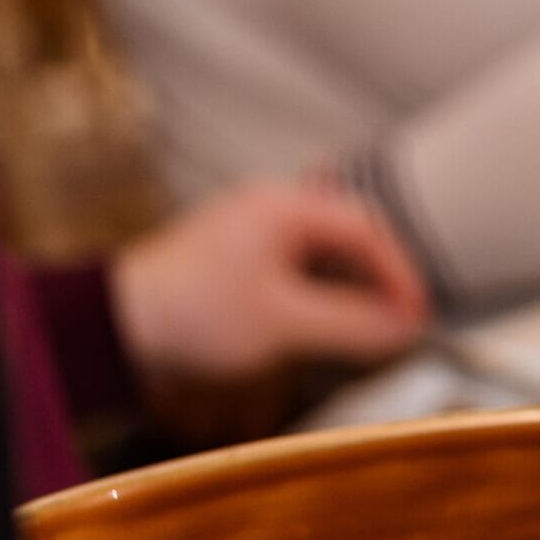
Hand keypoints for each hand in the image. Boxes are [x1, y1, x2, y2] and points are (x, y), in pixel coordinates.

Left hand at [111, 181, 428, 392]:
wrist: (120, 328)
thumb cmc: (192, 314)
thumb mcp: (285, 322)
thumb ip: (353, 324)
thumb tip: (406, 328)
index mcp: (284, 207)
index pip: (368, 230)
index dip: (402, 275)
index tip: (418, 316)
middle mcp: (273, 210)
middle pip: (353, 238)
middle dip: (384, 281)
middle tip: (403, 323)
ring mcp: (257, 235)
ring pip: (330, 256)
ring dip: (358, 291)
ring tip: (374, 331)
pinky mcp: (245, 263)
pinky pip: (305, 272)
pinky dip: (329, 297)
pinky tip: (333, 328)